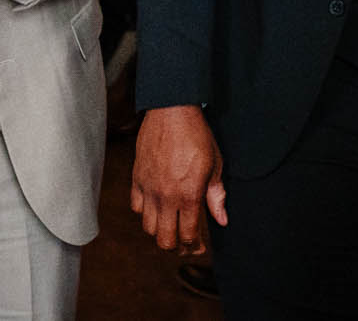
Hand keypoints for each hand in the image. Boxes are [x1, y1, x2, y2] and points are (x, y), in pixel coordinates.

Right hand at [132, 105, 228, 252]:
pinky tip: (155, 205)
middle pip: (164, 240)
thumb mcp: (215, 165)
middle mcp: (165, 196)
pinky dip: (144, 211)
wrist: (172, 111)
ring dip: (160, 230)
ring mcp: (148, 188)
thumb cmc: (197, 136)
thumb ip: (216, 196)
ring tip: (170, 224)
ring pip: (148, 227)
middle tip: (184, 241)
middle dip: (176, 245)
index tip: (199, 245)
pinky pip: (135, 206)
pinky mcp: (137, 177)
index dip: (193, 246)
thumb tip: (222, 220)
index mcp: (188, 195)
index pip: (187, 236)